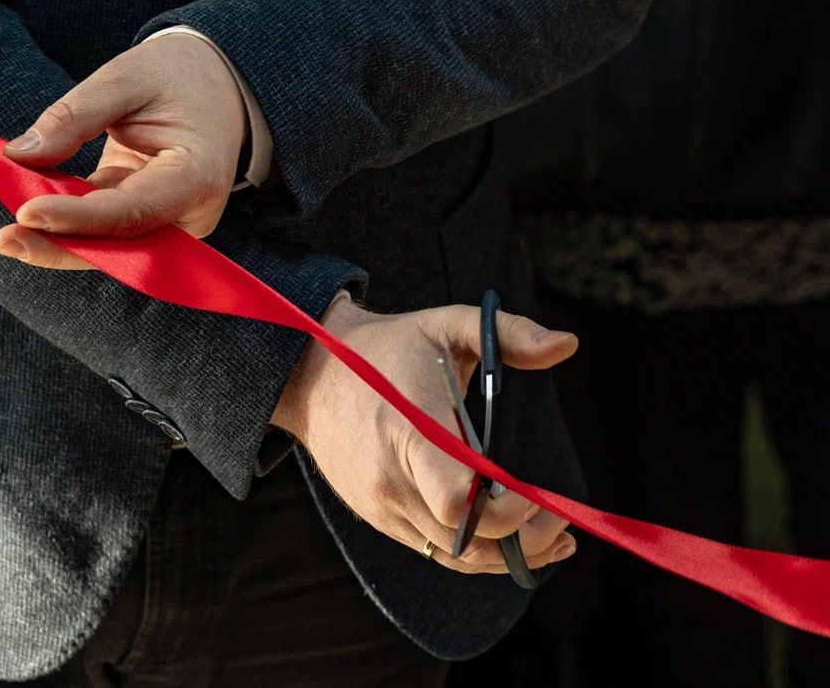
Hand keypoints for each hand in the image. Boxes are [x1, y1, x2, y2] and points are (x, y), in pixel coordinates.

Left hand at [0, 33, 246, 268]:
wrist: (216, 86)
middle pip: (119, 244)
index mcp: (196, 176)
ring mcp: (170, 224)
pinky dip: (66, 226)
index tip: (26, 213)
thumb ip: (74, 116)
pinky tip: (28, 219)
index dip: (79, 218)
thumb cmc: (178, 75)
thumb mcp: (126, 78)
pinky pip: (103, 233)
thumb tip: (19, 155)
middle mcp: (189, 214)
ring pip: (108, 246)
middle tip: (4, 240)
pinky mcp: (148, 222)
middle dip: (60, 246)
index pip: (131, 211)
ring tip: (7, 236)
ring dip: (58, 242)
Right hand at [272, 294, 579, 573]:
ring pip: (454, 555)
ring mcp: (382, 504)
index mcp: (411, 434)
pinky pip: (434, 549)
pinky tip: (509, 540)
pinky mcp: (378, 515)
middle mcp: (391, 480)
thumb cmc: (385, 348)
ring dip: (507, 554)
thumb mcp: (446, 324)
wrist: (311, 373)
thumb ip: (510, 333)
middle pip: (466, 539)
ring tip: (552, 539)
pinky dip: (475, 551)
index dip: (506, 513)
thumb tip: (568, 345)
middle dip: (524, 539)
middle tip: (561, 518)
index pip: (459, 502)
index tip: (539, 496)